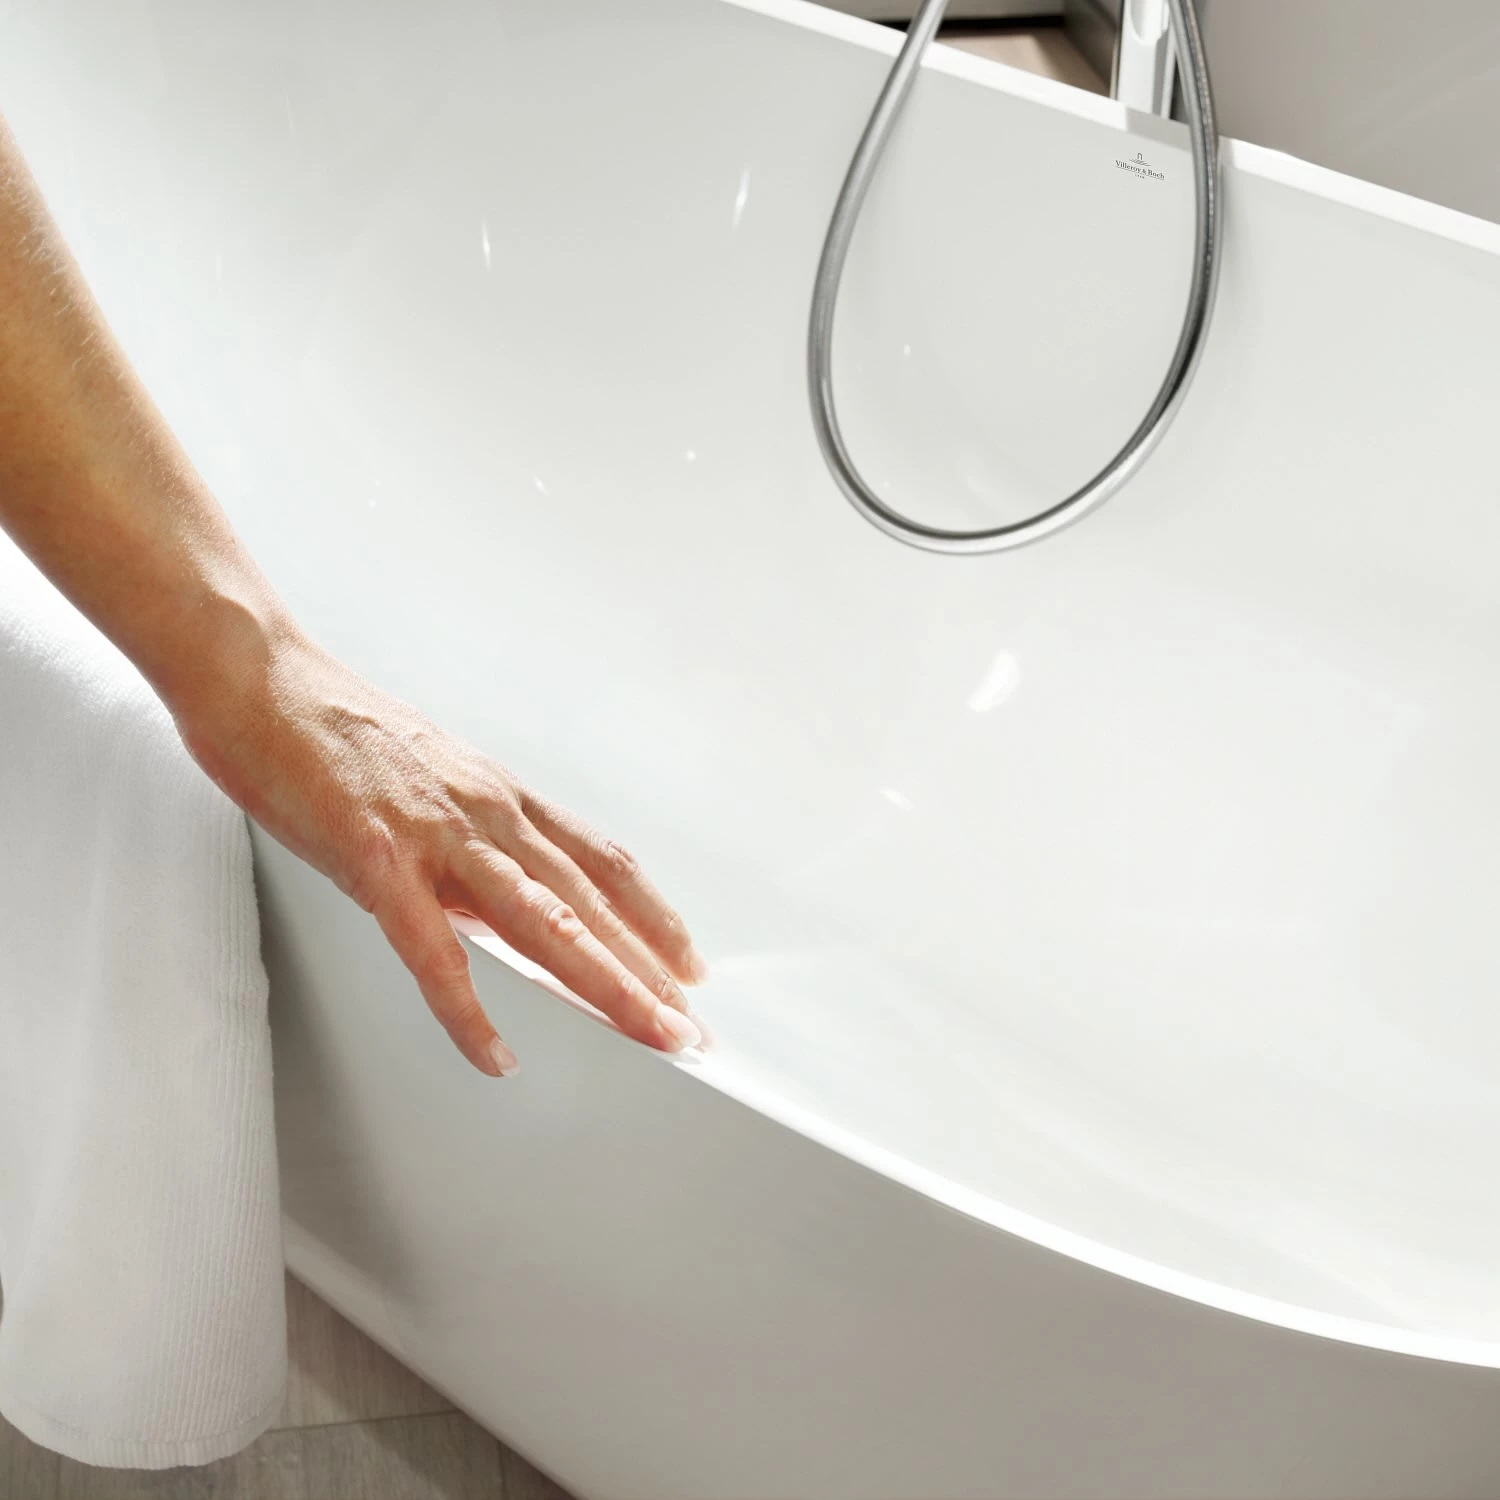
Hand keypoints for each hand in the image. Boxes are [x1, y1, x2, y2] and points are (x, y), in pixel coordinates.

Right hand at [170, 624, 708, 1076]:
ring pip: (543, 920)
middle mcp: (489, 813)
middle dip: (649, 970)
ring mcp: (437, 834)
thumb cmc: (339, 733)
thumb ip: (476, 849)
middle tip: (690, 1026)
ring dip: (603, 984)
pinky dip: (467, 1011)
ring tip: (646, 1034)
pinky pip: (433, 950)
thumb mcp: (433, 786)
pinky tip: (493, 1053)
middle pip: (592, 902)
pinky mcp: (376, 857)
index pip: (604, 865)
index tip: (687, 965)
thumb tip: (506, 911)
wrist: (263, 679)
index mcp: (504, 798)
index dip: (653, 919)